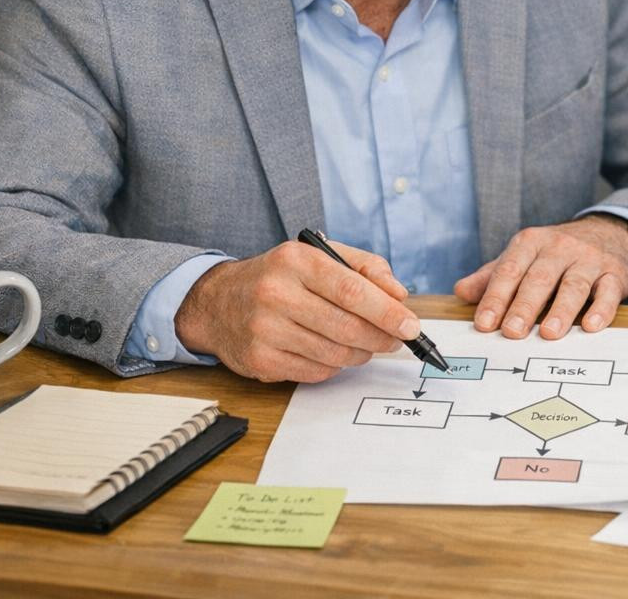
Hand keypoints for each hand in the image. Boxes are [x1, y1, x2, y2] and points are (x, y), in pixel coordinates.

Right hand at [175, 239, 420, 382]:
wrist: (216, 302)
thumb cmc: (279, 277)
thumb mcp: (318, 256)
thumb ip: (364, 267)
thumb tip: (399, 295)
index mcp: (295, 262)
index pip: (351, 289)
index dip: (387, 311)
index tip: (411, 326)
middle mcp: (276, 294)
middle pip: (346, 326)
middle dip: (380, 337)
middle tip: (396, 340)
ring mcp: (264, 330)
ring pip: (334, 354)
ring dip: (360, 354)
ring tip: (365, 345)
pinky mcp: (260, 361)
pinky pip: (314, 372)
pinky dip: (333, 366)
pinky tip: (332, 352)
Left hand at [454, 215, 627, 339]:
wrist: (608, 233)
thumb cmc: (557, 253)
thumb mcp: (523, 256)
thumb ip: (493, 275)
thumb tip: (461, 292)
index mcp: (531, 243)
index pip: (509, 270)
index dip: (496, 297)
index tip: (484, 323)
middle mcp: (560, 248)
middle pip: (539, 278)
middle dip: (524, 306)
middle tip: (511, 331)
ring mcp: (589, 260)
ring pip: (574, 285)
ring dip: (561, 310)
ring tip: (548, 333)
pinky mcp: (614, 274)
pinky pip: (608, 291)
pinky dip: (602, 309)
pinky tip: (591, 325)